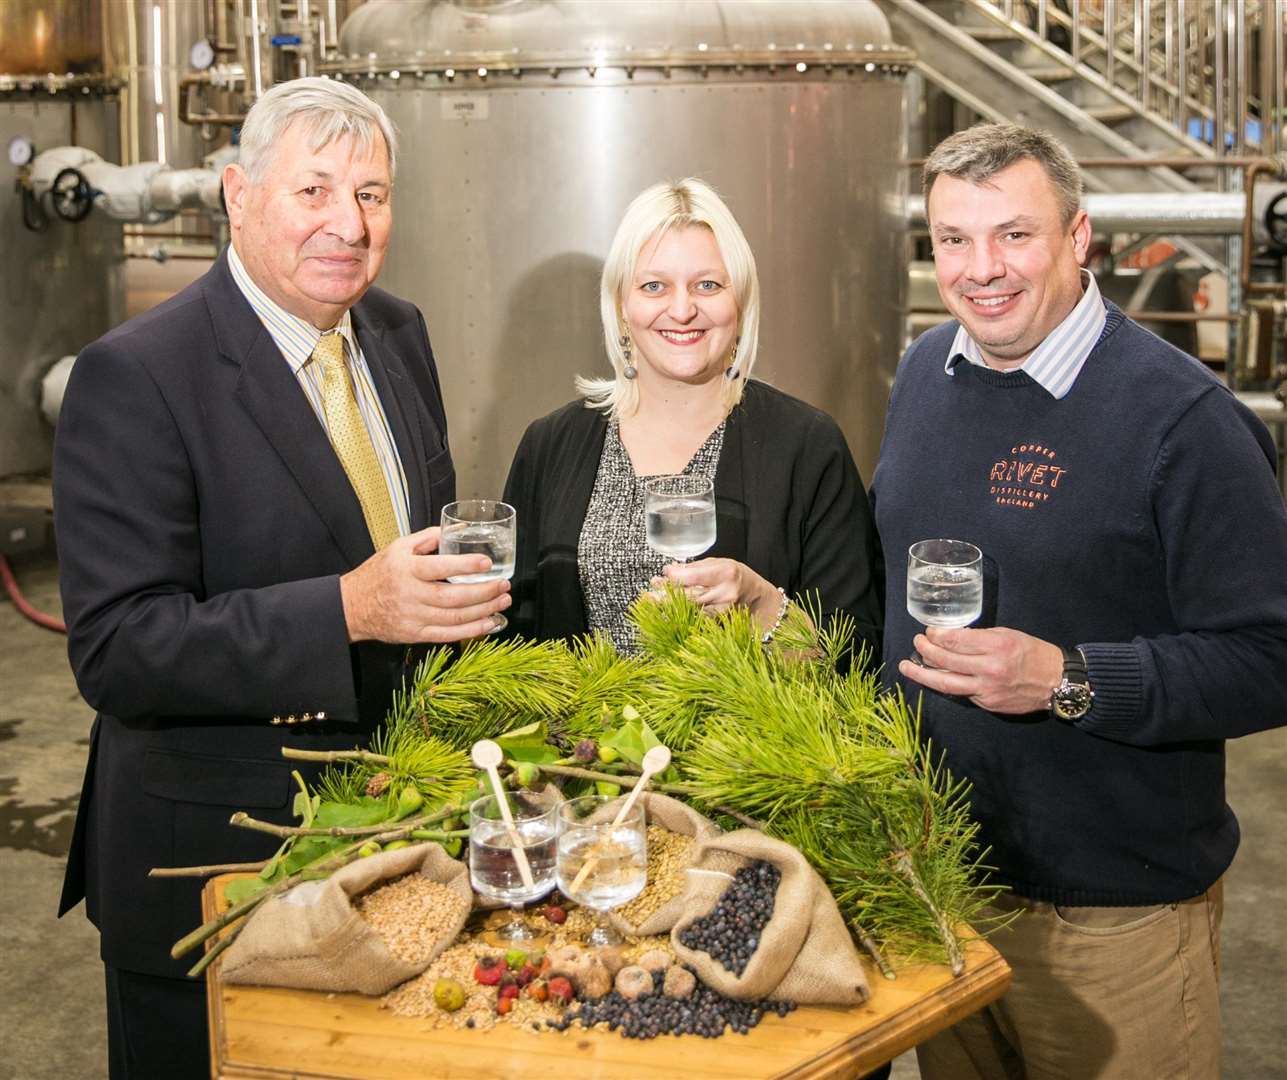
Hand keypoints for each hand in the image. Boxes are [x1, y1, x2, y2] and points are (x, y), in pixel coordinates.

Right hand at [339, 526, 510, 643]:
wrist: (352, 606)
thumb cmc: (378, 574)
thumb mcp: (398, 547)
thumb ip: (428, 538)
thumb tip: (458, 529)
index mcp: (407, 569)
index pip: (440, 567)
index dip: (465, 565)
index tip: (487, 562)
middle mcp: (411, 594)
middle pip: (453, 597)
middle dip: (483, 592)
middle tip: (503, 585)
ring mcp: (414, 617)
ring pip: (455, 617)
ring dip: (483, 610)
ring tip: (502, 601)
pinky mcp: (416, 634)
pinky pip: (448, 635)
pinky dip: (471, 631)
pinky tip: (489, 623)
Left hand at [651, 558, 780, 627]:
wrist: (757, 599)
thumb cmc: (737, 577)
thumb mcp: (720, 563)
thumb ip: (695, 567)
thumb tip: (669, 570)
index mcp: (724, 573)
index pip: (690, 576)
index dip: (673, 575)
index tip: (665, 572)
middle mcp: (723, 594)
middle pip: (686, 595)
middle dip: (664, 592)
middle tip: (650, 589)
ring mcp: (721, 611)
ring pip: (687, 609)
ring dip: (667, 605)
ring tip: (651, 600)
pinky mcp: (717, 623)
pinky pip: (693, 619)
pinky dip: (678, 615)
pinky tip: (667, 611)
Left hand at [897, 626, 1063, 713]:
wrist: (1056, 682)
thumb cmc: (1033, 653)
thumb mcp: (1008, 635)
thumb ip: (980, 638)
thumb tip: (951, 638)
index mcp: (996, 646)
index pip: (955, 641)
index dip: (937, 636)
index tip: (929, 631)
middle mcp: (990, 668)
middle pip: (946, 661)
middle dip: (925, 650)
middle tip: (916, 642)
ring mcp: (986, 689)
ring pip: (946, 683)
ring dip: (922, 674)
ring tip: (906, 666)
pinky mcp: (987, 704)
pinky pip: (960, 693)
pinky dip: (944, 684)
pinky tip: (932, 678)